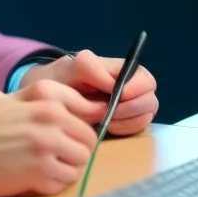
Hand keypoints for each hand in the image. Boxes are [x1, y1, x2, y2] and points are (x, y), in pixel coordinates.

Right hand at [0, 81, 105, 196]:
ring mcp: (45, 148)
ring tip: (44, 168)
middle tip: (56, 156)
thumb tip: (75, 103)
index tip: (74, 136)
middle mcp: (49, 122)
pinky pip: (63, 183)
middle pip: (88, 142)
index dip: (82, 127)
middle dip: (75, 150)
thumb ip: (39, 97)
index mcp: (44, 100)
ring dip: (66, 169)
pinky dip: (52, 184)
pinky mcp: (37, 174)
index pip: (87, 114)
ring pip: (80, 164)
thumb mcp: (7, 98)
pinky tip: (33, 178)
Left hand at [19, 49, 157, 135]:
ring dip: (128, 120)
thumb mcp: (68, 68)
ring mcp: (129, 108)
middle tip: (111, 113)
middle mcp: (129, 89)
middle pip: (150, 98)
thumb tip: (112, 83)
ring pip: (147, 115)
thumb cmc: (59, 81)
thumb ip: (89, 67)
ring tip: (106, 121)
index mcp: (119, 72)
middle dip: (133, 107)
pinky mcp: (125, 124)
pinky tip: (107, 127)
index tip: (120, 95)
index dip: (137, 88)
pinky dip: (125, 129)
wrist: (47, 102)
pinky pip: (138, 128)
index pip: (144, 78)